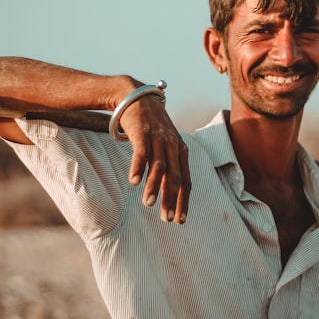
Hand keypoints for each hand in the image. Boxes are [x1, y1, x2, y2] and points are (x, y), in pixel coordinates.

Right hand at [119, 96, 191, 222]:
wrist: (137, 98)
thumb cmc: (151, 127)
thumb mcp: (165, 145)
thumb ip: (168, 165)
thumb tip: (169, 190)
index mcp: (181, 151)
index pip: (185, 181)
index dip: (183, 201)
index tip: (181, 220)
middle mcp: (173, 146)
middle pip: (175, 177)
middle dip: (172, 200)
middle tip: (168, 220)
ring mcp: (158, 139)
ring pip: (159, 167)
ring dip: (154, 187)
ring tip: (148, 204)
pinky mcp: (142, 133)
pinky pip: (141, 153)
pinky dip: (137, 168)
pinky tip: (133, 182)